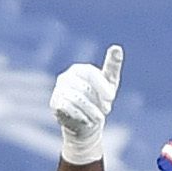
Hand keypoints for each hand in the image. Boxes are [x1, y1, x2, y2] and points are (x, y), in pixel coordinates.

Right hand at [50, 44, 123, 163]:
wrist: (86, 122)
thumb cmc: (100, 99)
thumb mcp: (110, 82)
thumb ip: (112, 65)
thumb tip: (117, 48)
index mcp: (79, 70)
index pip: (90, 73)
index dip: (102, 85)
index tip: (112, 97)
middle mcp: (66, 77)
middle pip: (84, 88)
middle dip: (97, 102)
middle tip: (106, 110)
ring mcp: (58, 90)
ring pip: (77, 100)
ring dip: (92, 111)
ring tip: (98, 118)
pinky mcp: (54, 104)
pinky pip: (69, 109)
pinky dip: (81, 116)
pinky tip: (87, 120)